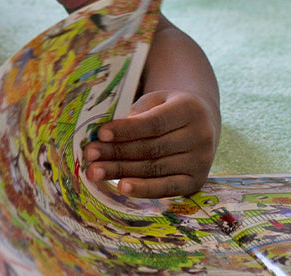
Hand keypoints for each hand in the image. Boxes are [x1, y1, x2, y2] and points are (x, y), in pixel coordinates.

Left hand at [82, 89, 218, 198]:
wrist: (200, 124)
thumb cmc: (167, 109)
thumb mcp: (154, 102)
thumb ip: (135, 114)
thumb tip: (103, 135)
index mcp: (189, 109)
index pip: (154, 122)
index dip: (127, 129)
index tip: (101, 133)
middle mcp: (201, 136)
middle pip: (152, 148)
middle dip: (117, 152)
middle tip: (89, 155)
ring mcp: (200, 162)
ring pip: (154, 168)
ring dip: (121, 171)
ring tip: (95, 171)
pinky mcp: (196, 182)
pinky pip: (166, 188)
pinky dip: (142, 189)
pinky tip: (121, 187)